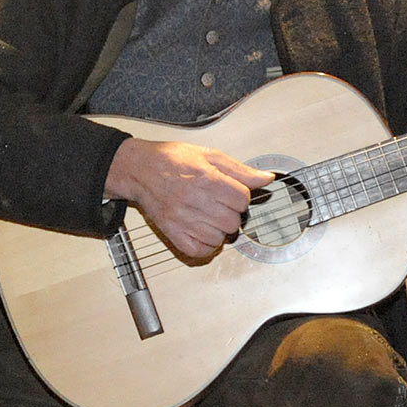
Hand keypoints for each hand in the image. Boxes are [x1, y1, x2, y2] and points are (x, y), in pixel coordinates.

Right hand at [104, 137, 274, 259]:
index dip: (241, 196)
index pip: (242, 199)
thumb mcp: (209, 155)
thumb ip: (240, 170)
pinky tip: (204, 231)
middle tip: (221, 204)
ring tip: (211, 216)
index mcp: (207, 179)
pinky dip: (207, 245)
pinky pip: (199, 251)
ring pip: (219, 238)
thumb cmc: (172, 160)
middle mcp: (195, 201)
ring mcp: (183, 219)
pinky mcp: (172, 232)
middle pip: (233, 221)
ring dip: (220, 229)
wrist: (139, 169)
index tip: (233, 193)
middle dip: (232, 213)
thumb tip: (266, 179)